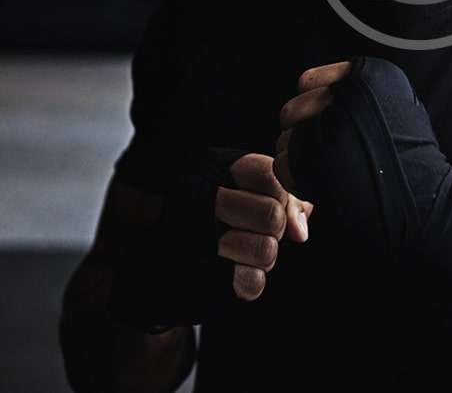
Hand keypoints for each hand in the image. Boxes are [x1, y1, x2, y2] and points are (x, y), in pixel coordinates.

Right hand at [108, 147, 311, 330]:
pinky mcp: (196, 275)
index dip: (282, 194)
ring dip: (265, 256)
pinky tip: (237, 272)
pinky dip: (250, 281)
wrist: (150, 269)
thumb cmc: (207, 221)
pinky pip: (250, 283)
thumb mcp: (240, 194)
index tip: (275, 203)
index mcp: (213, 168)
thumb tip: (301, 227)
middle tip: (262, 231)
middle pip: (272, 214)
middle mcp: (200, 197)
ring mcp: (195, 237)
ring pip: (266, 250)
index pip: (269, 173)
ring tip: (247, 251)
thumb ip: (280, 198)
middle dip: (275, 228)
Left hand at [277, 56, 451, 350]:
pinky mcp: (313, 158)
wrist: (425, 203)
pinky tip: (323, 187)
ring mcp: (327, 126)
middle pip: (293, 109)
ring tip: (331, 172)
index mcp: (366, 74)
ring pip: (285, 139)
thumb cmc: (412, 159)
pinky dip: (297, 181)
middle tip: (327, 155)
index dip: (314, 107)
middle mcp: (345, 93)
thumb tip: (314, 87)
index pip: (307, 81)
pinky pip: (283, 166)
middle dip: (303, 134)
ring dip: (299, 159)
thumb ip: (360, 92)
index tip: (329, 126)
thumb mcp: (398, 103)